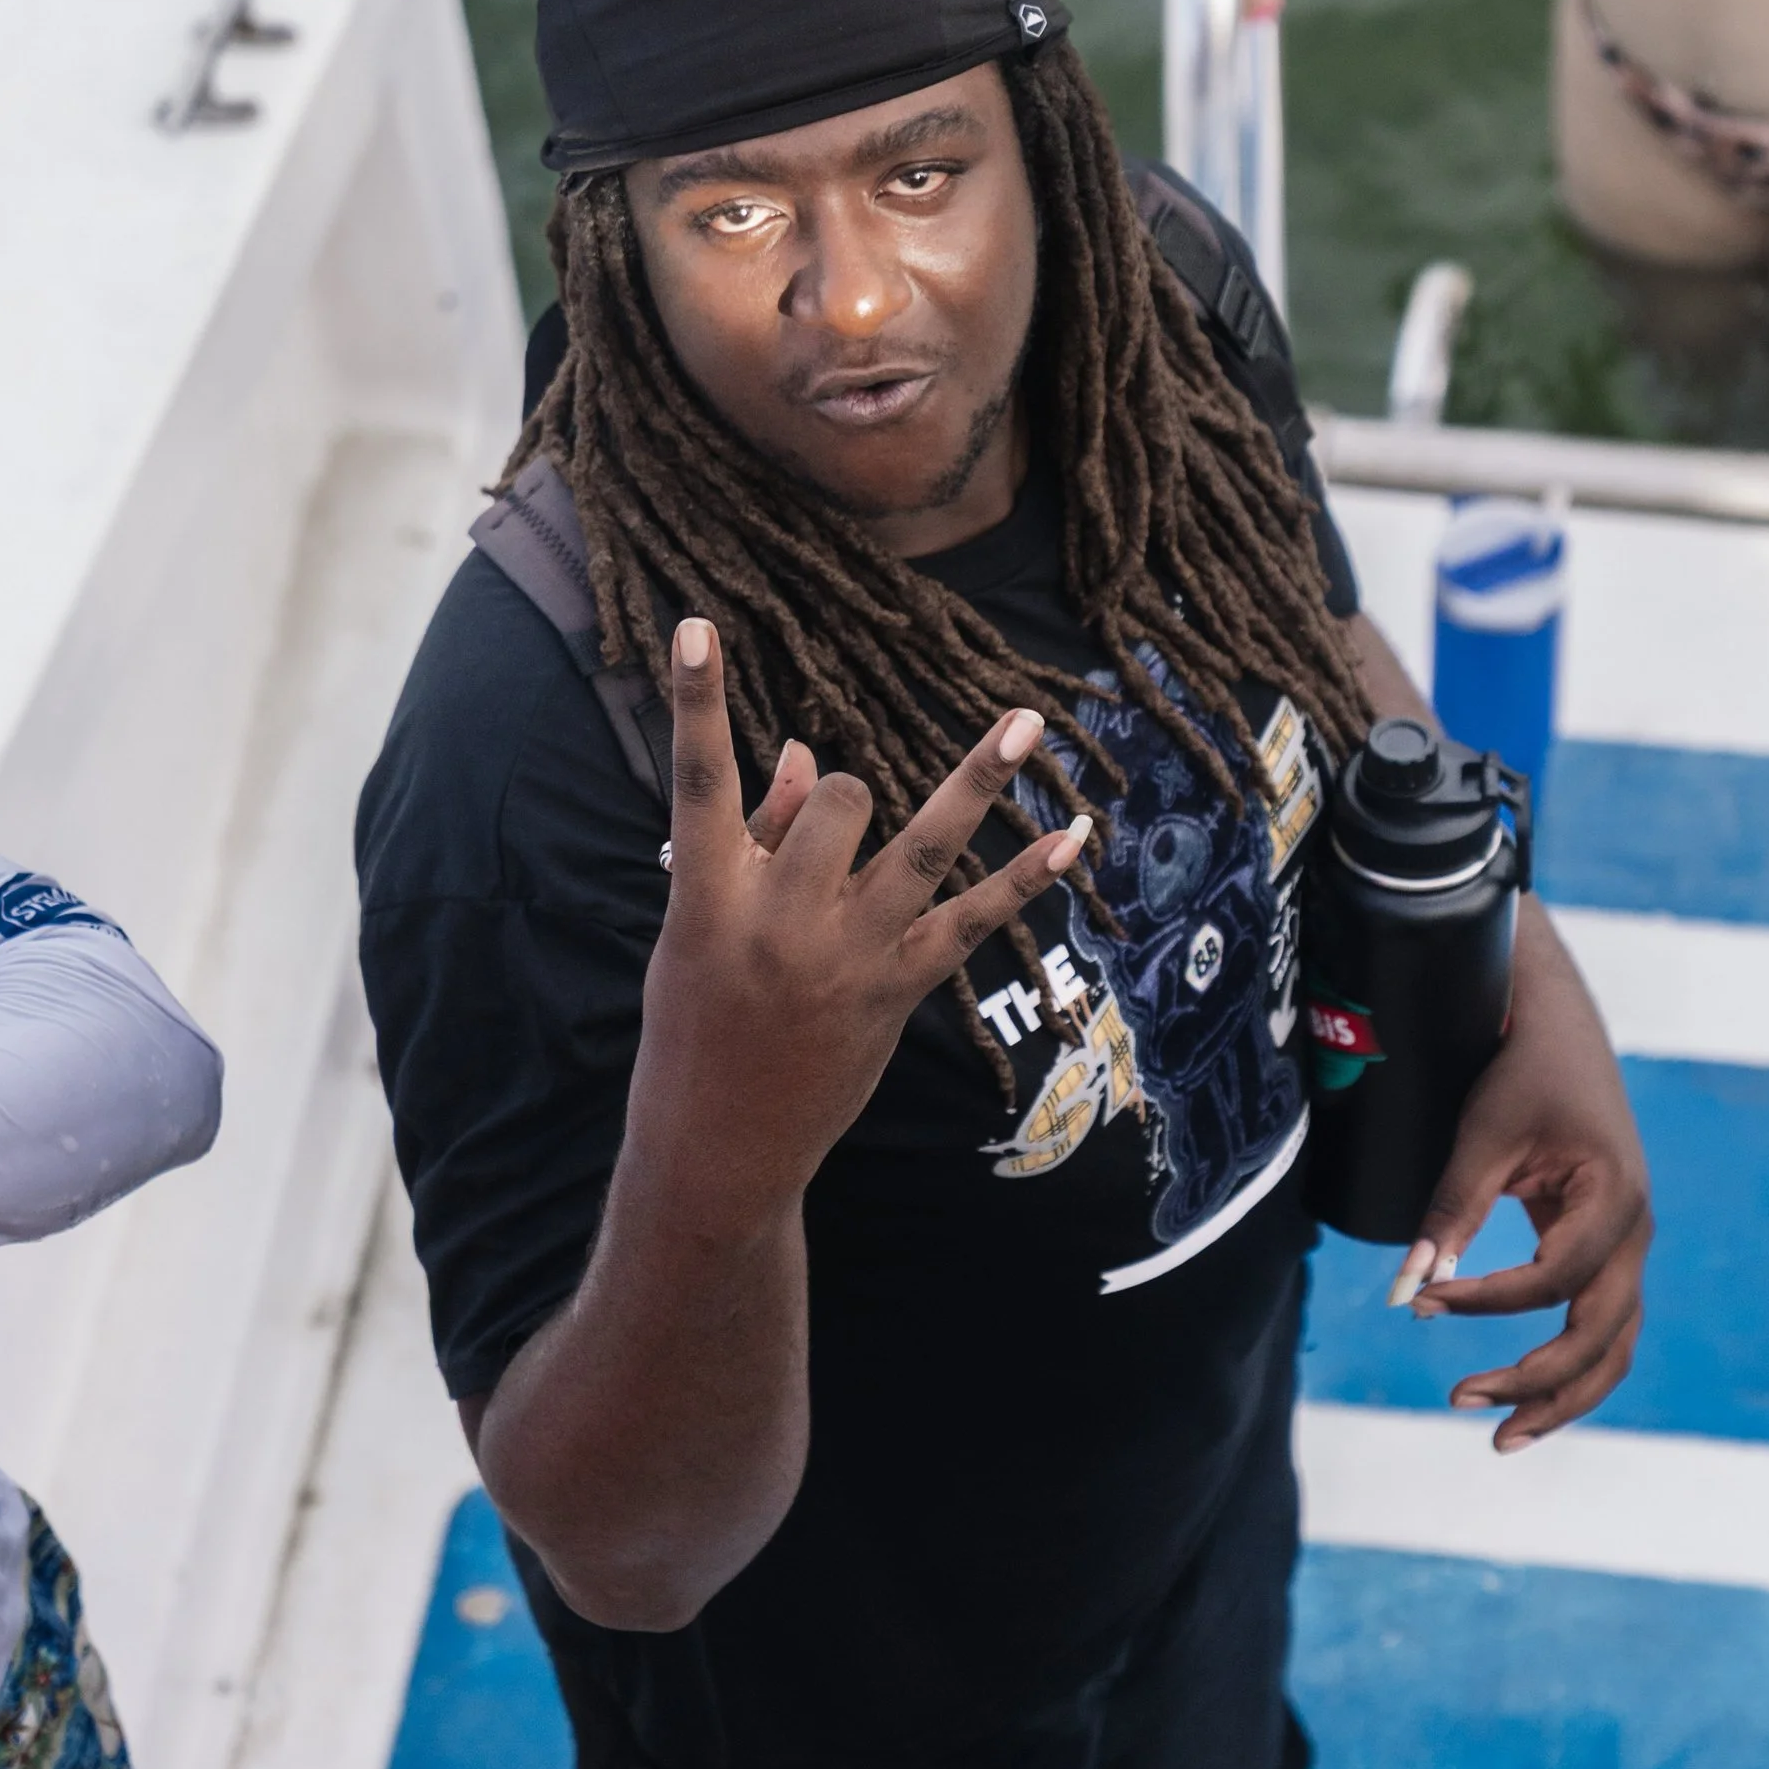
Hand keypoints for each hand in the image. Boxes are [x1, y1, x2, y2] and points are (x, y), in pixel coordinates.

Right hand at [628, 620, 1088, 1230]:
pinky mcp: (896, 992)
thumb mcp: (695, 930)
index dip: (695, 701)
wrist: (718, 1145)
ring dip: (978, 779)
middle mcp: (778, 920)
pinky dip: (1024, 880)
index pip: (699, 779)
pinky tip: (1072, 840)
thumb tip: (811, 753)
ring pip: (922, 845)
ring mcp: (845, 957)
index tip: (699, 623)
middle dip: (847, 795)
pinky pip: (972, 922)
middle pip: (841, 800)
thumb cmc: (698, 1023)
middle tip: (829, 839)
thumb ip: (756, 837)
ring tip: (1026, 722)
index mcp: (705, 895)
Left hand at [1397, 903, 1650, 1449]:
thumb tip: (1401, 1292)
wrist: (1559, 1026)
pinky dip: (1568, 1371)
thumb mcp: (1481, 1136)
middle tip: (1459, 1403)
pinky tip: (1522, 1401)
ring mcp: (1627, 1247)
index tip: (1422, 1301)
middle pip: (1601, 1338)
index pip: (1553, 1282)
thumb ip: (1449, 1213)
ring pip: (1612, 1349)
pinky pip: (1601, 1328)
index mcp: (1614, 1198)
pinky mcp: (1608, 1252)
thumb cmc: (1521, 1072)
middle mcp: (1634, 1232)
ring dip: (1560, 1398)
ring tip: (1500, 1440)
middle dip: (1536, 1384)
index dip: (1486, 1304)